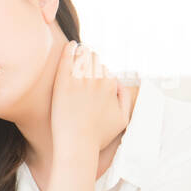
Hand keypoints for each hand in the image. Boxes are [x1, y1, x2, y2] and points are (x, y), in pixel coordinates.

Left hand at [51, 40, 133, 154]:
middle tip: (83, 66)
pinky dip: (69, 50)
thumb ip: (126, 99)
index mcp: (112, 85)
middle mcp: (98, 80)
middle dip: (90, 62)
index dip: (98, 75)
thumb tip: (120, 83)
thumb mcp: (123, 119)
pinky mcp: (64, 82)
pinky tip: (70, 46)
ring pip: (83, 57)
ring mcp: (80, 80)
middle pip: (95, 61)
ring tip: (76, 54)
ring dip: (81, 54)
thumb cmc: (98, 136)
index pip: (105, 70)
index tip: (90, 80)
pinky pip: (67, 59)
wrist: (76, 144)